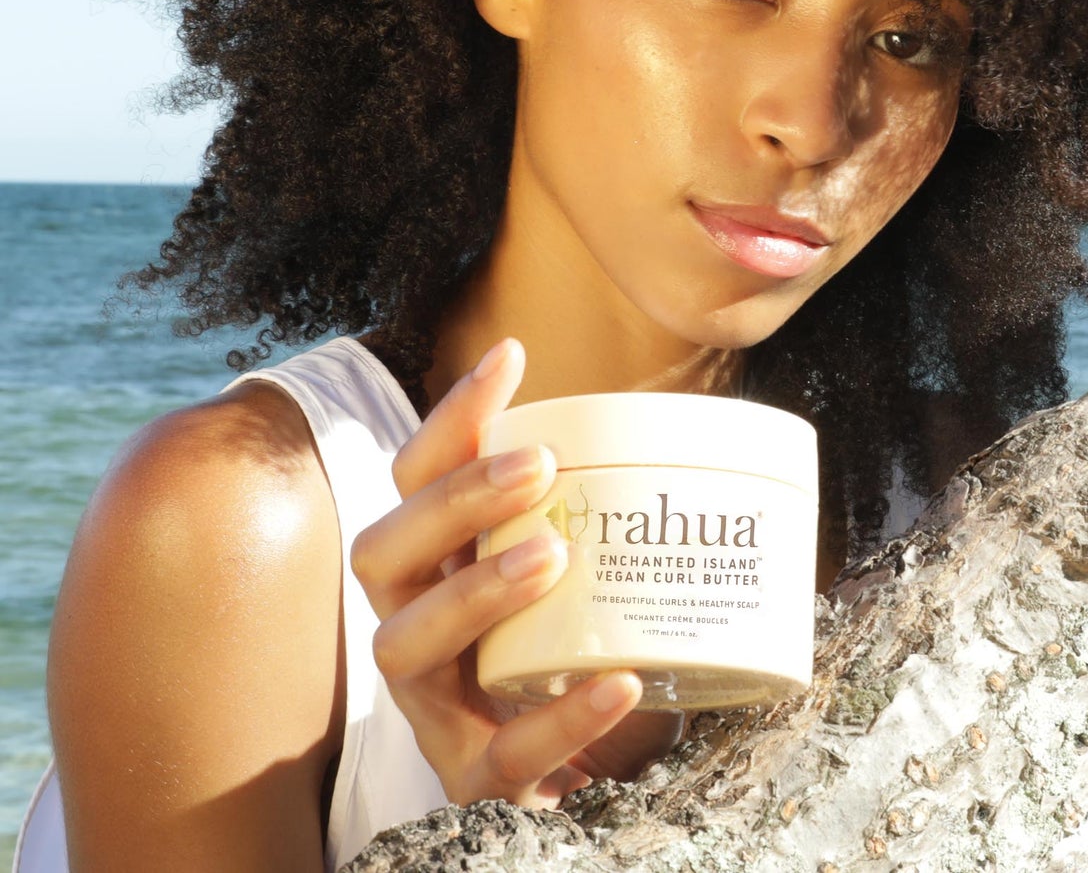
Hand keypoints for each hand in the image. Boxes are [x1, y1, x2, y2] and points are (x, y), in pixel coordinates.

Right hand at [349, 338, 655, 807]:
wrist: (580, 765)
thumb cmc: (565, 643)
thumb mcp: (565, 565)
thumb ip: (585, 504)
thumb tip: (656, 417)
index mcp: (432, 563)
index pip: (413, 477)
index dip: (451, 419)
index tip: (510, 358)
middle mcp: (411, 622)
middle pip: (385, 551)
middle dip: (453, 502)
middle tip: (537, 466)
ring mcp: (434, 705)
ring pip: (406, 644)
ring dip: (474, 592)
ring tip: (553, 556)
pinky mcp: (475, 776)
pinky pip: (500, 756)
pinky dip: (561, 720)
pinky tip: (620, 682)